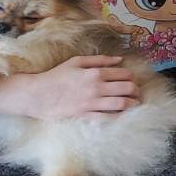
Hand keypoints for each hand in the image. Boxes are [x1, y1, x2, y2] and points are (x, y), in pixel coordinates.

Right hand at [22, 56, 139, 117]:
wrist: (37, 94)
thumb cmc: (56, 76)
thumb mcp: (76, 61)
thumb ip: (100, 60)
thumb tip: (119, 59)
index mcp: (95, 72)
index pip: (124, 74)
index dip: (132, 77)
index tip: (133, 79)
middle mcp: (96, 87)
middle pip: (127, 88)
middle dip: (136, 90)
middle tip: (137, 92)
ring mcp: (92, 102)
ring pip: (121, 103)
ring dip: (133, 103)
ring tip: (136, 103)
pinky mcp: (86, 115)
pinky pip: (108, 117)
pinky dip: (119, 115)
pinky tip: (123, 114)